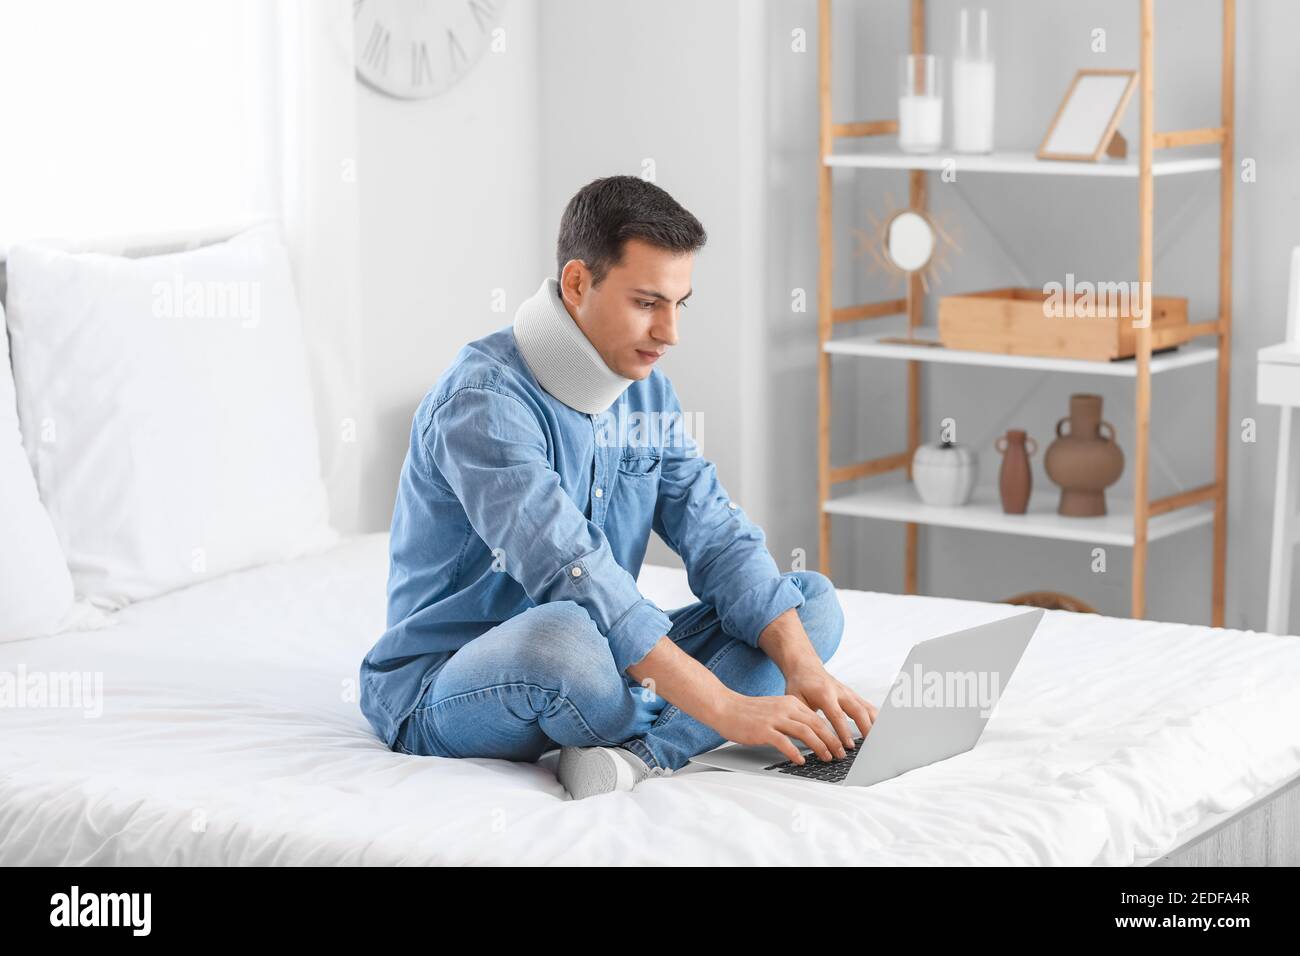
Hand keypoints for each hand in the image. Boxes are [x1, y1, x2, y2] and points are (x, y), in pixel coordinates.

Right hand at [707, 691, 844, 765]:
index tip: (840, 744)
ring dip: (819, 747)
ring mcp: (774, 718)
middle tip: (840, 754)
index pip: (817, 718)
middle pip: (816, 725)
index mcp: (790, 702)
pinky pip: (784, 742)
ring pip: (805, 732)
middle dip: (831, 741)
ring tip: (826, 758)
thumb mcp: (775, 711)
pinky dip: (795, 752)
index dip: (832, 732)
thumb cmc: (748, 713)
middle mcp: (785, 708)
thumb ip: (791, 719)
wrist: (725, 707)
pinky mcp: (763, 730)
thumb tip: (810, 736)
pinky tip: (800, 761)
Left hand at [782, 660, 878, 754]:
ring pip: (867, 708)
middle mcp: (840, 692)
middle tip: (869, 746)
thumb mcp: (794, 700)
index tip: (848, 746)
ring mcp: (849, 693)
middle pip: (858, 711)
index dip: (844, 731)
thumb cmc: (800, 685)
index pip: (837, 715)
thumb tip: (810, 738)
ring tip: (880, 740)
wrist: (806, 667)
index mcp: (824, 693)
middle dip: (865, 729)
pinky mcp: (853, 695)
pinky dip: (876, 719)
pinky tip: (881, 730)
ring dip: (874, 724)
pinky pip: (868, 707)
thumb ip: (804, 717)